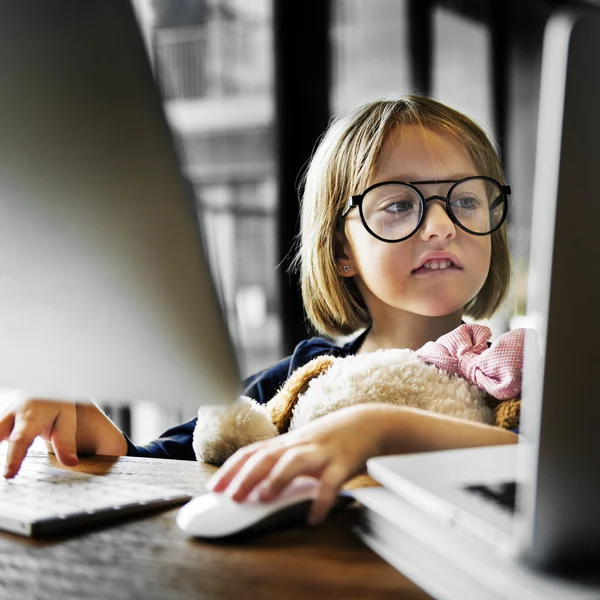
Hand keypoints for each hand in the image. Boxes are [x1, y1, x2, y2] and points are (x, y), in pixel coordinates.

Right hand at [0, 390, 79, 477]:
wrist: (45, 382)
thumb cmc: (55, 402)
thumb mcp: (66, 419)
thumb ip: (66, 442)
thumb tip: (71, 463)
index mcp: (31, 415)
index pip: (21, 439)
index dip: (14, 458)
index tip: (8, 475)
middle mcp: (10, 414)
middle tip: (2, 474)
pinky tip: (0, 442)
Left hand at [207, 404, 386, 524]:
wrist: (367, 423)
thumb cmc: (329, 441)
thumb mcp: (302, 448)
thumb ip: (281, 465)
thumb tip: (255, 490)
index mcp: (286, 443)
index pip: (252, 452)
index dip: (231, 469)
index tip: (214, 488)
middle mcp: (300, 445)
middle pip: (267, 455)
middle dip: (246, 476)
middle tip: (231, 497)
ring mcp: (321, 452)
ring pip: (295, 461)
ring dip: (277, 478)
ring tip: (264, 498)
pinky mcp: (343, 463)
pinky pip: (331, 481)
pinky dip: (321, 500)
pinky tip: (313, 518)